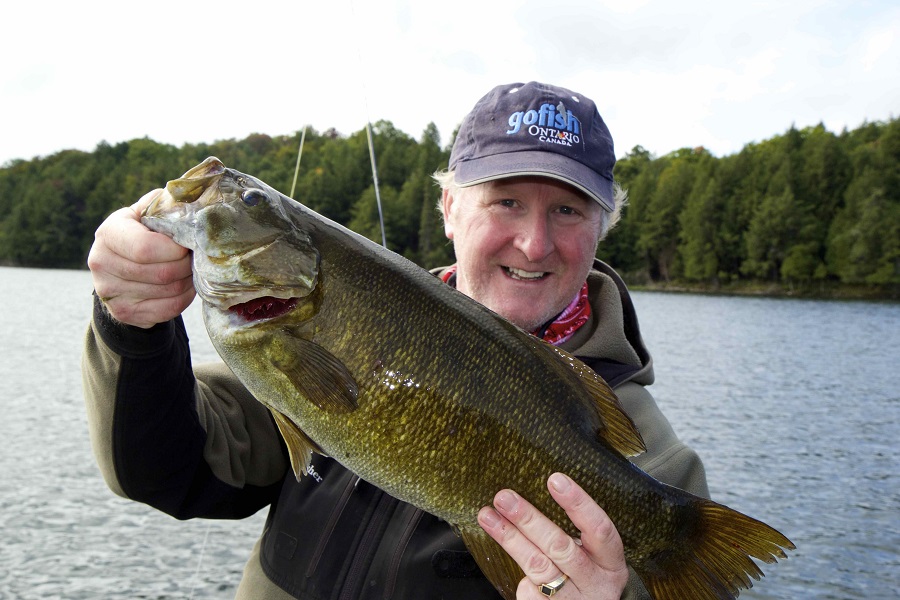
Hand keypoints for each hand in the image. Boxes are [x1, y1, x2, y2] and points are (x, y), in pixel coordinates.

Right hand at [87, 189, 194, 327]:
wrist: (122, 268)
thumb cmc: (144, 233)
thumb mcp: (148, 213)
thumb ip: (165, 206)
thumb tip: (191, 200)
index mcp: (108, 233)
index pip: (145, 248)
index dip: (175, 250)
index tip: (186, 245)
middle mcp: (101, 263)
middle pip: (161, 273)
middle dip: (186, 266)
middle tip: (193, 260)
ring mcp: (109, 292)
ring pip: (167, 292)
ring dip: (187, 282)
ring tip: (189, 271)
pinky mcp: (122, 313)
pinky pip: (166, 310)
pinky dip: (183, 299)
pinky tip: (184, 287)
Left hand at [478, 473, 628, 598]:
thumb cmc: (588, 571)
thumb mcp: (594, 554)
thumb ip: (575, 531)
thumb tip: (536, 494)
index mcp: (610, 562)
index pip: (599, 528)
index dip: (578, 503)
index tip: (555, 479)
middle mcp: (594, 582)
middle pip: (560, 547)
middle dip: (529, 519)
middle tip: (504, 497)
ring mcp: (571, 599)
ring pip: (538, 566)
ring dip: (509, 538)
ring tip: (488, 516)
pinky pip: (527, 587)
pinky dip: (513, 565)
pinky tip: (500, 545)